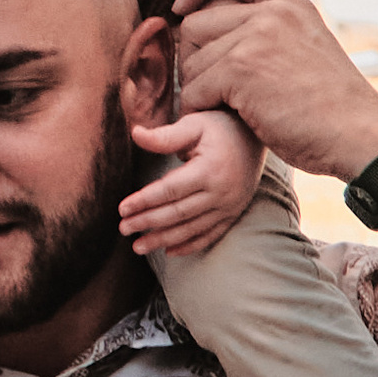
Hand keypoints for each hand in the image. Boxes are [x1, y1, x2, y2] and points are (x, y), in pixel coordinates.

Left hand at [116, 104, 263, 256]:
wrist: (255, 137)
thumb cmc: (220, 127)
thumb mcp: (194, 124)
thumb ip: (165, 135)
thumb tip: (135, 133)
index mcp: (208, 170)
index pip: (170, 190)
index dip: (144, 201)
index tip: (122, 209)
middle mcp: (221, 192)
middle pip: (178, 213)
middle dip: (148, 222)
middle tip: (123, 229)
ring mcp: (229, 206)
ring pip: (192, 229)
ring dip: (163, 240)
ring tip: (138, 246)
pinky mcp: (233, 213)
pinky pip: (211, 235)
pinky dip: (190, 245)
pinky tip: (169, 252)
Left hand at [173, 0, 377, 180]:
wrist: (360, 137)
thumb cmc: (334, 108)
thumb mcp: (309, 48)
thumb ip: (274, 32)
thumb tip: (224, 32)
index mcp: (292, 4)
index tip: (185, 6)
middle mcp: (273, 14)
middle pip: (197, 23)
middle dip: (194, 58)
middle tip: (208, 88)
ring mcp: (256, 39)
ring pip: (193, 61)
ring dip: (199, 90)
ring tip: (222, 108)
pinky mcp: (241, 70)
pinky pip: (195, 89)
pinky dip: (200, 109)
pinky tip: (220, 119)